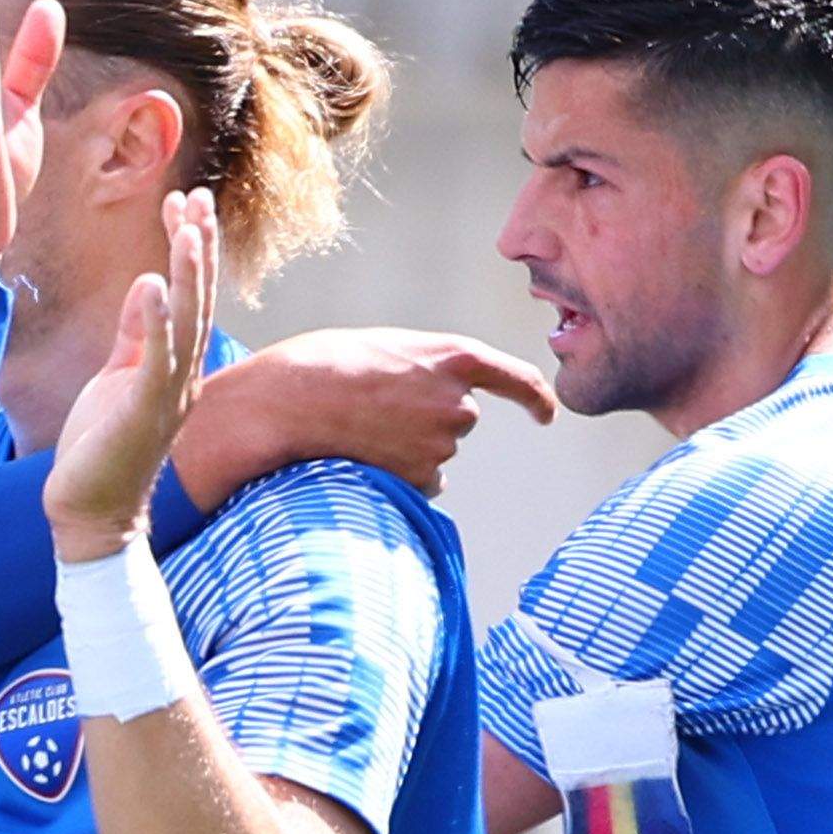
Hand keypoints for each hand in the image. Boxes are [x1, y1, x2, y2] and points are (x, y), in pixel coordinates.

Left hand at [43, 189, 221, 558]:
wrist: (89, 512)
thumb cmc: (101, 446)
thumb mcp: (115, 377)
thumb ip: (134, 334)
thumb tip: (148, 282)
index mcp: (174, 364)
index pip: (189, 294)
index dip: (188, 248)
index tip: (183, 204)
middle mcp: (182, 375)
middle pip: (198, 298)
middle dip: (197, 247)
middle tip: (196, 198)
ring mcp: (169, 393)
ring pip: (189, 322)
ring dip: (189, 273)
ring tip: (188, 227)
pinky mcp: (145, 411)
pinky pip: (157, 359)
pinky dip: (158, 321)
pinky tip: (155, 284)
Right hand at [179, 326, 563, 505]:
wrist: (286, 402)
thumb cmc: (324, 366)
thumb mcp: (388, 348)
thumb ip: (426, 369)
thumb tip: (434, 405)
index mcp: (456, 357)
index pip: (517, 380)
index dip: (536, 399)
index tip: (546, 416)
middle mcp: (460, 402)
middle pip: (460, 421)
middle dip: (426, 421)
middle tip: (375, 411)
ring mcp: (442, 443)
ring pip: (436, 456)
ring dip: (406, 450)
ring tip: (360, 431)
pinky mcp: (420, 477)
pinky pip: (420, 485)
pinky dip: (397, 477)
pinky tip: (364, 457)